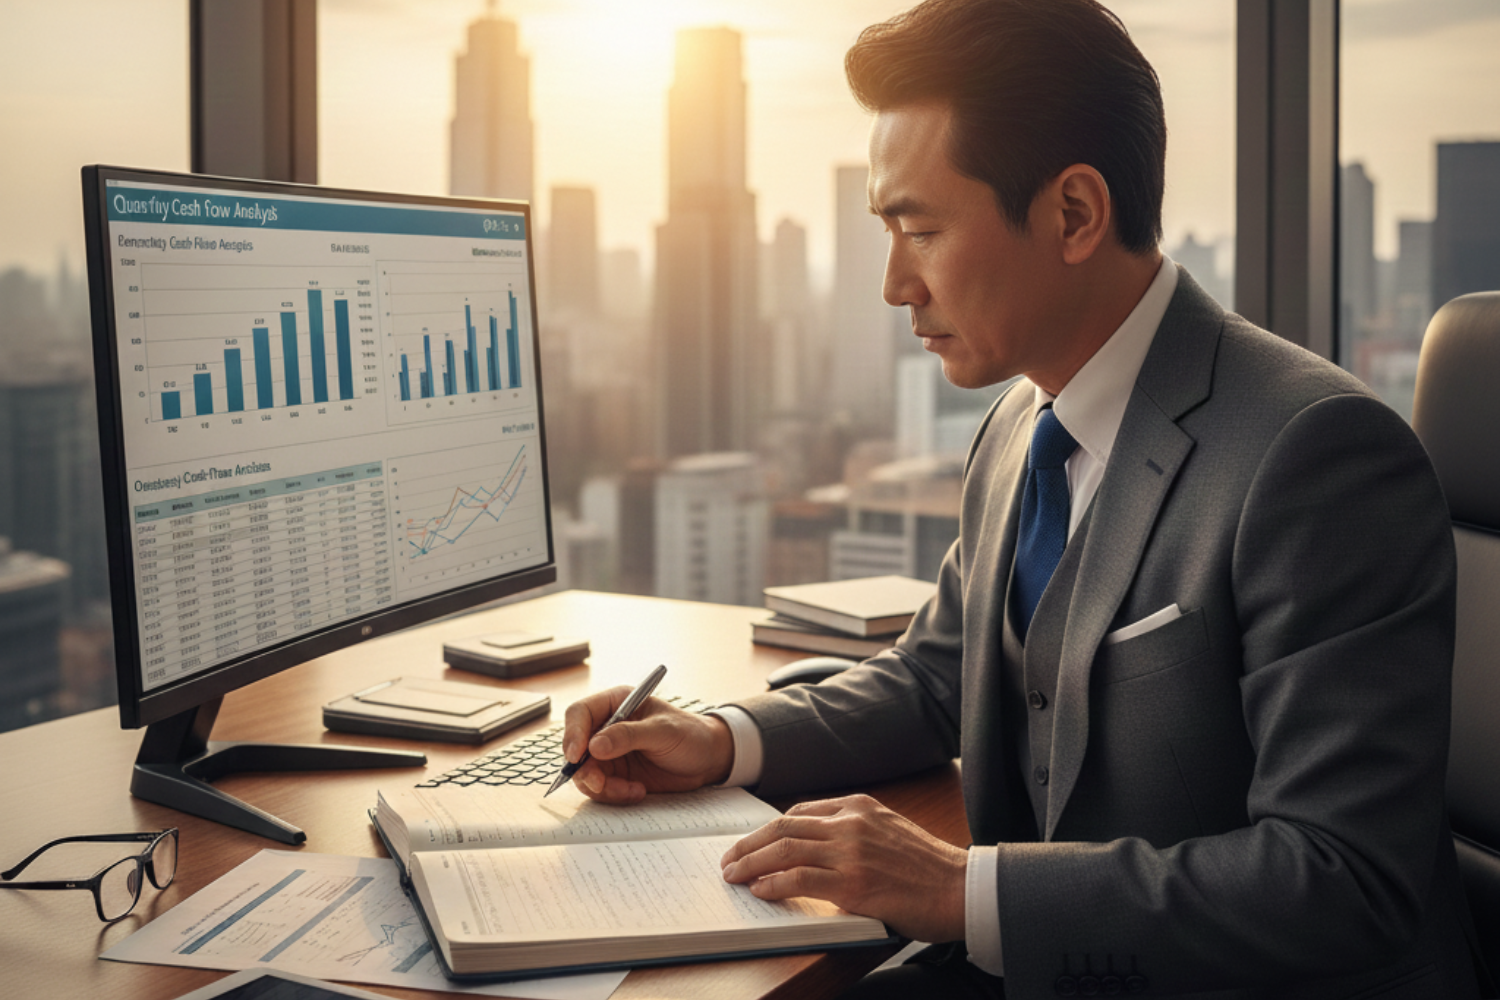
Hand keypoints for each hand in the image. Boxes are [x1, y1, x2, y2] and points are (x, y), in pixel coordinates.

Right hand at [562, 688, 734, 803]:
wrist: (707, 760)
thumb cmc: (690, 734)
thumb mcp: (663, 731)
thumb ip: (628, 736)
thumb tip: (595, 746)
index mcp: (615, 704)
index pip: (580, 713)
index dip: (573, 734)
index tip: (576, 755)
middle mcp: (607, 728)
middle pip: (576, 748)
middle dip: (584, 769)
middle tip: (600, 783)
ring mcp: (610, 754)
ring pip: (585, 773)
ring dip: (602, 786)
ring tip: (630, 789)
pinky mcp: (617, 775)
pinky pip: (601, 789)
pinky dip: (615, 794)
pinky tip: (638, 791)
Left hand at [719, 794, 967, 942]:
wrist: (960, 888)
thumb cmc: (927, 867)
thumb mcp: (888, 830)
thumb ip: (853, 832)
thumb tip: (813, 849)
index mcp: (859, 806)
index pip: (799, 813)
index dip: (769, 830)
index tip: (752, 843)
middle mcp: (851, 823)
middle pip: (783, 827)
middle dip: (750, 844)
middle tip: (729, 859)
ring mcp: (851, 852)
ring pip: (785, 850)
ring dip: (752, 863)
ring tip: (734, 875)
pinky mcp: (853, 884)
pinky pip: (800, 880)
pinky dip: (774, 884)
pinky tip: (760, 890)